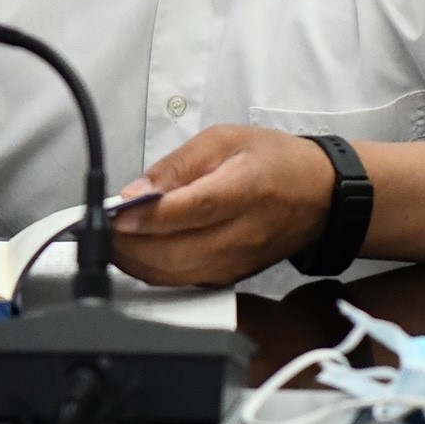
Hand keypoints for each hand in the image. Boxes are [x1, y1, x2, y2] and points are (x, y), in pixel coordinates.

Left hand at [109, 124, 338, 286]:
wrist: (323, 197)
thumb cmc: (277, 162)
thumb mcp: (225, 140)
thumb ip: (177, 165)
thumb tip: (135, 192)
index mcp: (244, 189)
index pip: (189, 210)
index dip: (147, 216)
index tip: (115, 213)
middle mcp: (242, 233)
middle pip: (174, 252)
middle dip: (128, 245)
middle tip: (102, 229)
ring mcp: (237, 262)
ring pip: (174, 275)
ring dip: (136, 263)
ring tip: (114, 241)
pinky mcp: (232, 277)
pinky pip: (184, 283)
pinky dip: (155, 272)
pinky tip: (140, 254)